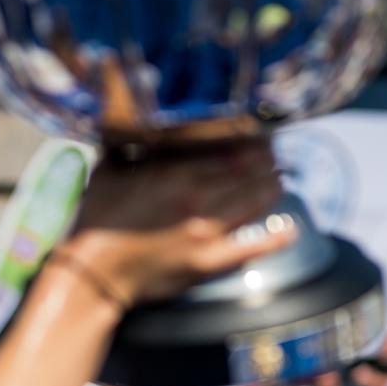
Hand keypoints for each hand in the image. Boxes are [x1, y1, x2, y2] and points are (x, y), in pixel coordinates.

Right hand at [63, 143, 290, 308]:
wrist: (94, 273)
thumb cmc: (97, 220)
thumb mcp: (110, 168)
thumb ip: (130, 140)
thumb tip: (133, 111)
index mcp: (176, 172)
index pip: (229, 148)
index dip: (252, 139)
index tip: (260, 132)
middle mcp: (199, 198)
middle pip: (248, 172)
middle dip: (266, 161)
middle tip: (274, 154)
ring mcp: (207, 232)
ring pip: (255, 202)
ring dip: (272, 188)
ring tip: (279, 179)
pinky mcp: (209, 262)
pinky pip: (252, 248)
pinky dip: (276, 238)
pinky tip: (291, 229)